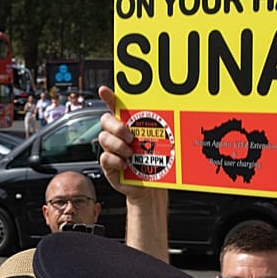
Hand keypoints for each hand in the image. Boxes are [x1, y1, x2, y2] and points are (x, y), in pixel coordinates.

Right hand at [94, 85, 155, 201]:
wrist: (149, 187)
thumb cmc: (152, 163)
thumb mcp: (156, 145)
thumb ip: (156, 131)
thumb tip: (172, 117)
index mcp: (127, 126)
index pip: (114, 107)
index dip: (108, 98)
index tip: (104, 90)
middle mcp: (116, 135)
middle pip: (105, 120)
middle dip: (116, 126)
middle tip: (130, 136)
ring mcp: (110, 149)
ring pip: (103, 138)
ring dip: (118, 145)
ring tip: (130, 154)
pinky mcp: (108, 165)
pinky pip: (104, 157)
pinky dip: (115, 160)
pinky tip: (125, 164)